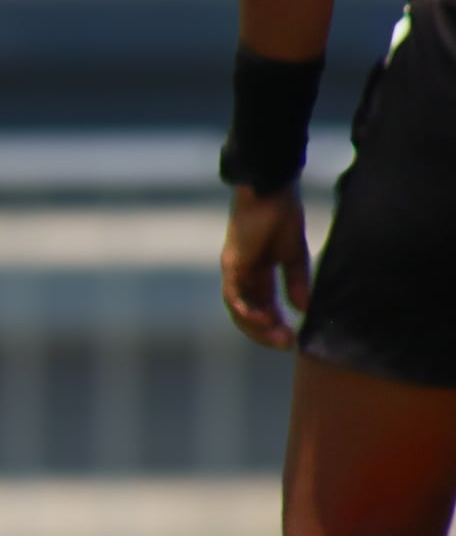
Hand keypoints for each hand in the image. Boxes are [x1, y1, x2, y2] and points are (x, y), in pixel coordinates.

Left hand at [223, 185, 312, 349]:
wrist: (272, 191)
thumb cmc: (282, 215)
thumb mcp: (294, 255)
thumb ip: (297, 281)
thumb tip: (303, 308)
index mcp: (257, 273)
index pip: (262, 307)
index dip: (277, 325)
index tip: (294, 338)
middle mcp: (242, 275)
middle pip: (248, 314)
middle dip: (267, 332)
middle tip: (288, 344)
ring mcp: (234, 270)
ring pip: (238, 309)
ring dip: (257, 326)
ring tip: (279, 337)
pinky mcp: (232, 263)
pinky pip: (233, 293)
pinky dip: (245, 309)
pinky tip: (263, 319)